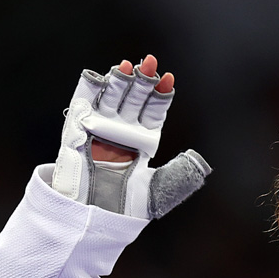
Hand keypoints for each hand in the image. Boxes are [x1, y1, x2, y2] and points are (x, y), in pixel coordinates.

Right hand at [51, 53, 209, 219]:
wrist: (94, 216)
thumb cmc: (126, 208)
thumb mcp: (161, 190)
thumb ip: (182, 174)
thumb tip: (201, 161)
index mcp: (142, 142)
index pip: (153, 111)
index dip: (161, 95)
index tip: (170, 80)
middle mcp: (122, 131)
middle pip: (134, 98)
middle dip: (143, 80)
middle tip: (151, 61)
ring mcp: (99, 127)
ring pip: (112, 97)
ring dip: (120, 80)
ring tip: (129, 66)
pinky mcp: (77, 128)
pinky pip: (83, 103)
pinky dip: (90, 88)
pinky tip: (101, 75)